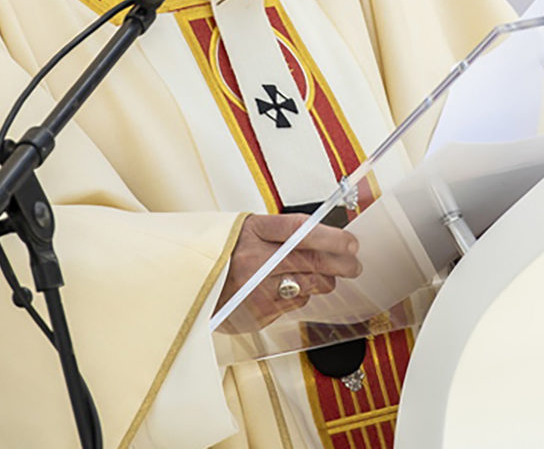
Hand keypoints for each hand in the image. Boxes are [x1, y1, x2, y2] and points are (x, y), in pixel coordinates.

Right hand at [217, 213, 360, 330]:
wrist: (189, 283)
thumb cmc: (222, 253)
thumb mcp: (244, 230)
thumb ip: (278, 233)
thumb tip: (321, 236)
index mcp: (251, 232)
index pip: (299, 230)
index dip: (330, 236)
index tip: (350, 242)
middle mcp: (254, 261)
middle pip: (310, 260)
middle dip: (340, 263)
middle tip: (354, 264)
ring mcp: (256, 290)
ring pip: (308, 285)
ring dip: (323, 281)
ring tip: (325, 276)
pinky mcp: (258, 314)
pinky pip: (294, 304)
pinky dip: (300, 295)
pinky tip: (293, 288)